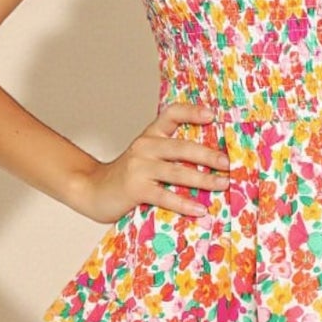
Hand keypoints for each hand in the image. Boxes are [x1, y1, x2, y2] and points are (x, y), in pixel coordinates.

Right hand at [69, 101, 230, 225]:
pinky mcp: (135, 188)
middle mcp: (145, 146)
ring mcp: (139, 167)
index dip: (192, 112)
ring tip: (223, 185)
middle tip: (229, 163)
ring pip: (177, 172)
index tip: (212, 115)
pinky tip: (200, 209)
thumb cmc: (127, 177)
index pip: (171, 114)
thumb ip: (169, 156)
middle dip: (209, 155)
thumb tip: (211, 165)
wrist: (91, 190)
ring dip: (204, 179)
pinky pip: (164, 196)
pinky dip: (184, 203)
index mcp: (150, 135)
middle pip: (182, 147)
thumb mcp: (145, 158)